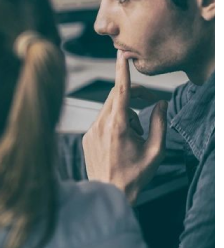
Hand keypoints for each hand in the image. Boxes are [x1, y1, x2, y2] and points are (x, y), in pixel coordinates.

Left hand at [82, 50, 168, 202]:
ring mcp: (91, 130)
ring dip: (126, 113)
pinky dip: (115, 123)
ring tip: (136, 136)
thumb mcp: (156, 150)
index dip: (121, 71)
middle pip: (116, 96)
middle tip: (151, 104)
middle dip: (134, 95)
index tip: (122, 55)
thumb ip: (160, 123)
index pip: (120, 90)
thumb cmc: (135, 175)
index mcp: (118, 126)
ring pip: (110, 109)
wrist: (109, 193)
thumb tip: (160, 104)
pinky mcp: (86, 137)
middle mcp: (100, 124)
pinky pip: (102, 120)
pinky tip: (122, 142)